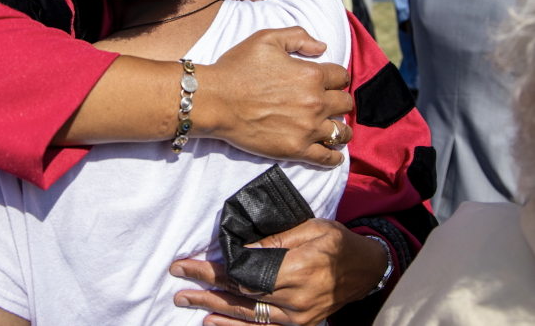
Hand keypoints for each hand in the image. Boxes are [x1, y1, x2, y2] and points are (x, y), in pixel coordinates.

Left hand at [170, 219, 387, 325]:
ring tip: (185, 301)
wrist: (367, 269)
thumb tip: (242, 248)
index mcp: (297, 271)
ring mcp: (296, 317)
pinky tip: (212, 324)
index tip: (189, 263)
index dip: (215, 270)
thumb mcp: (311, 228)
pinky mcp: (298, 324)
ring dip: (213, 308)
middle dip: (205, 287)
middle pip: (240, 295)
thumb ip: (277, 240)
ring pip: (246, 315)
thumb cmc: (338, 242)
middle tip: (178, 279)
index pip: (245, 274)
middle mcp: (294, 300)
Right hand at [195, 27, 352, 167]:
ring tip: (335, 127)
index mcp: (311, 74)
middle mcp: (315, 102)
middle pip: (345, 103)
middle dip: (340, 100)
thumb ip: (298, 36)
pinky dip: (334, 156)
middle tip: (331, 102)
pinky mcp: (296, 149)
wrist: (215, 100)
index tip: (330, 81)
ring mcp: (307, 128)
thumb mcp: (266, 38)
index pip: (341, 76)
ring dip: (341, 127)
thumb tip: (322, 47)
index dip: (336, 77)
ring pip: (341, 131)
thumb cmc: (237, 67)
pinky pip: (327, 157)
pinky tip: (334, 153)